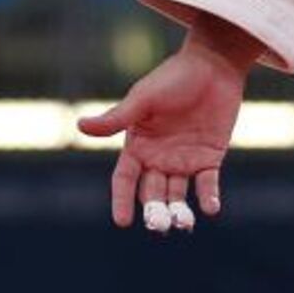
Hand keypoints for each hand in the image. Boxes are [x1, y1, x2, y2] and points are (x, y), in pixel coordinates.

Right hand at [78, 15, 262, 229]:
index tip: (122, 222)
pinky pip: (207, 184)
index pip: (124, 180)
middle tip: (158, 226)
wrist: (213, 66)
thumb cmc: (173, 78)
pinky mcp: (210, 157)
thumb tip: (80, 126)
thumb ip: (117, 118)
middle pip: (151, 192)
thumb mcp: (143, 99)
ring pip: (178, 194)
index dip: (122, 200)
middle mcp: (158, 158)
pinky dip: (208, 197)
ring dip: (179, 210)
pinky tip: (210, 209)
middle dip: (154, 210)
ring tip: (183, 224)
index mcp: (137, 146)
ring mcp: (184, 159)